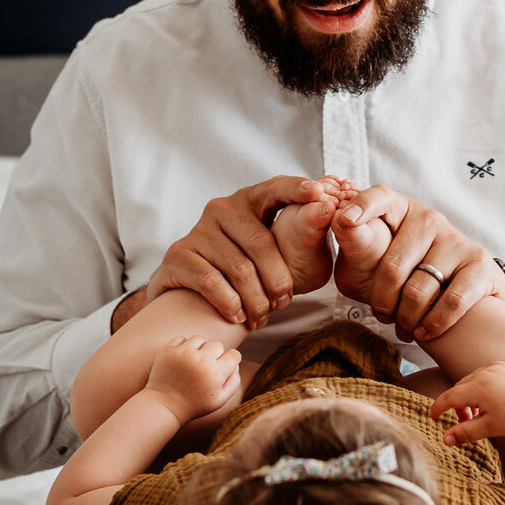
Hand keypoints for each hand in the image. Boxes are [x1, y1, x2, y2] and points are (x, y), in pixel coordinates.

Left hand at [145, 335, 241, 423]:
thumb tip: (236, 364)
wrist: (165, 405)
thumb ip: (234, 382)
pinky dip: (183, 346)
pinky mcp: (168, 350)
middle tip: (206, 367)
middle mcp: (201, 360)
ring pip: (200, 338)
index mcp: (215, 373)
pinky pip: (182, 338)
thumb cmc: (194, 404)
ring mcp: (183, 353)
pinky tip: (181, 360)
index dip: (231, 360)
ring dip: (199, 348)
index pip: (234, 355)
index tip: (223, 366)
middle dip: (214, 354)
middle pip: (217, 344)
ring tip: (193, 362)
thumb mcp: (219, 400)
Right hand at [146, 175, 333, 329]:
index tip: (319, 193)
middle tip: (284, 303)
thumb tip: (326, 211)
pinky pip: (210, 281)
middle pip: (260, 243)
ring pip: (238, 268)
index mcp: (250, 200)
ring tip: (262, 316)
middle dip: (278, 279)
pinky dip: (230, 303)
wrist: (194, 297)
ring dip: (256, 299)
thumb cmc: (247, 273)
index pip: (276, 188)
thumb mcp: (277, 252)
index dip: (296, 189)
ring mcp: (198, 229)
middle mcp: (222, 208)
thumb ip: (302, 235)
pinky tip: (238, 315)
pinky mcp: (178, 253)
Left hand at [332, 184, 504, 341]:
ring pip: (418, 291)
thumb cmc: (402, 279)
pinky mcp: (480, 265)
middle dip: (382, 302)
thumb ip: (355, 245)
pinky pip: (451, 302)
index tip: (346, 220)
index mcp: (399, 210)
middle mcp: (429, 219)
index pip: (380, 197)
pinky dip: (433, 323)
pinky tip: (424, 331)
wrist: (458, 300)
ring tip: (403, 327)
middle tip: (383, 316)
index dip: (363, 205)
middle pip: (392, 267)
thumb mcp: (369, 263)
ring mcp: (457, 240)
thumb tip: (344, 223)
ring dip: (405, 319)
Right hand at [430, 362, 504, 445]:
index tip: (432, 416)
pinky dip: (481, 386)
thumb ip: (464, 432)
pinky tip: (490, 402)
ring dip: (469, 395)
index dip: (438, 407)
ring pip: (472, 380)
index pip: (449, 397)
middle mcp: (486, 372)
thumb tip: (444, 440)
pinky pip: (486, 374)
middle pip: (460, 388)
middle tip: (464, 421)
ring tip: (478, 413)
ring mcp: (497, 367)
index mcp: (478, 387)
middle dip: (457, 404)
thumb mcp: (489, 428)